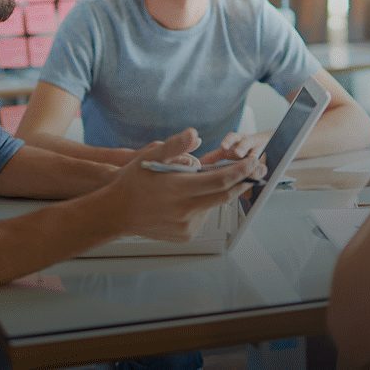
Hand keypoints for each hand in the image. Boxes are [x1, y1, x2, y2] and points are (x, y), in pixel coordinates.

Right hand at [105, 129, 259, 240]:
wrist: (117, 212)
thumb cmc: (133, 182)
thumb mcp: (150, 156)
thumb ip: (175, 146)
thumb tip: (195, 134)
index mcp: (179, 189)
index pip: (220, 180)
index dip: (240, 171)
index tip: (252, 162)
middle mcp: (185, 210)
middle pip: (224, 195)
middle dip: (240, 181)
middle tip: (252, 169)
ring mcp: (186, 226)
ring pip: (212, 206)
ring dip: (215, 193)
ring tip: (200, 183)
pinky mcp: (185, 235)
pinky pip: (202, 217)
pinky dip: (202, 206)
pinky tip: (187, 200)